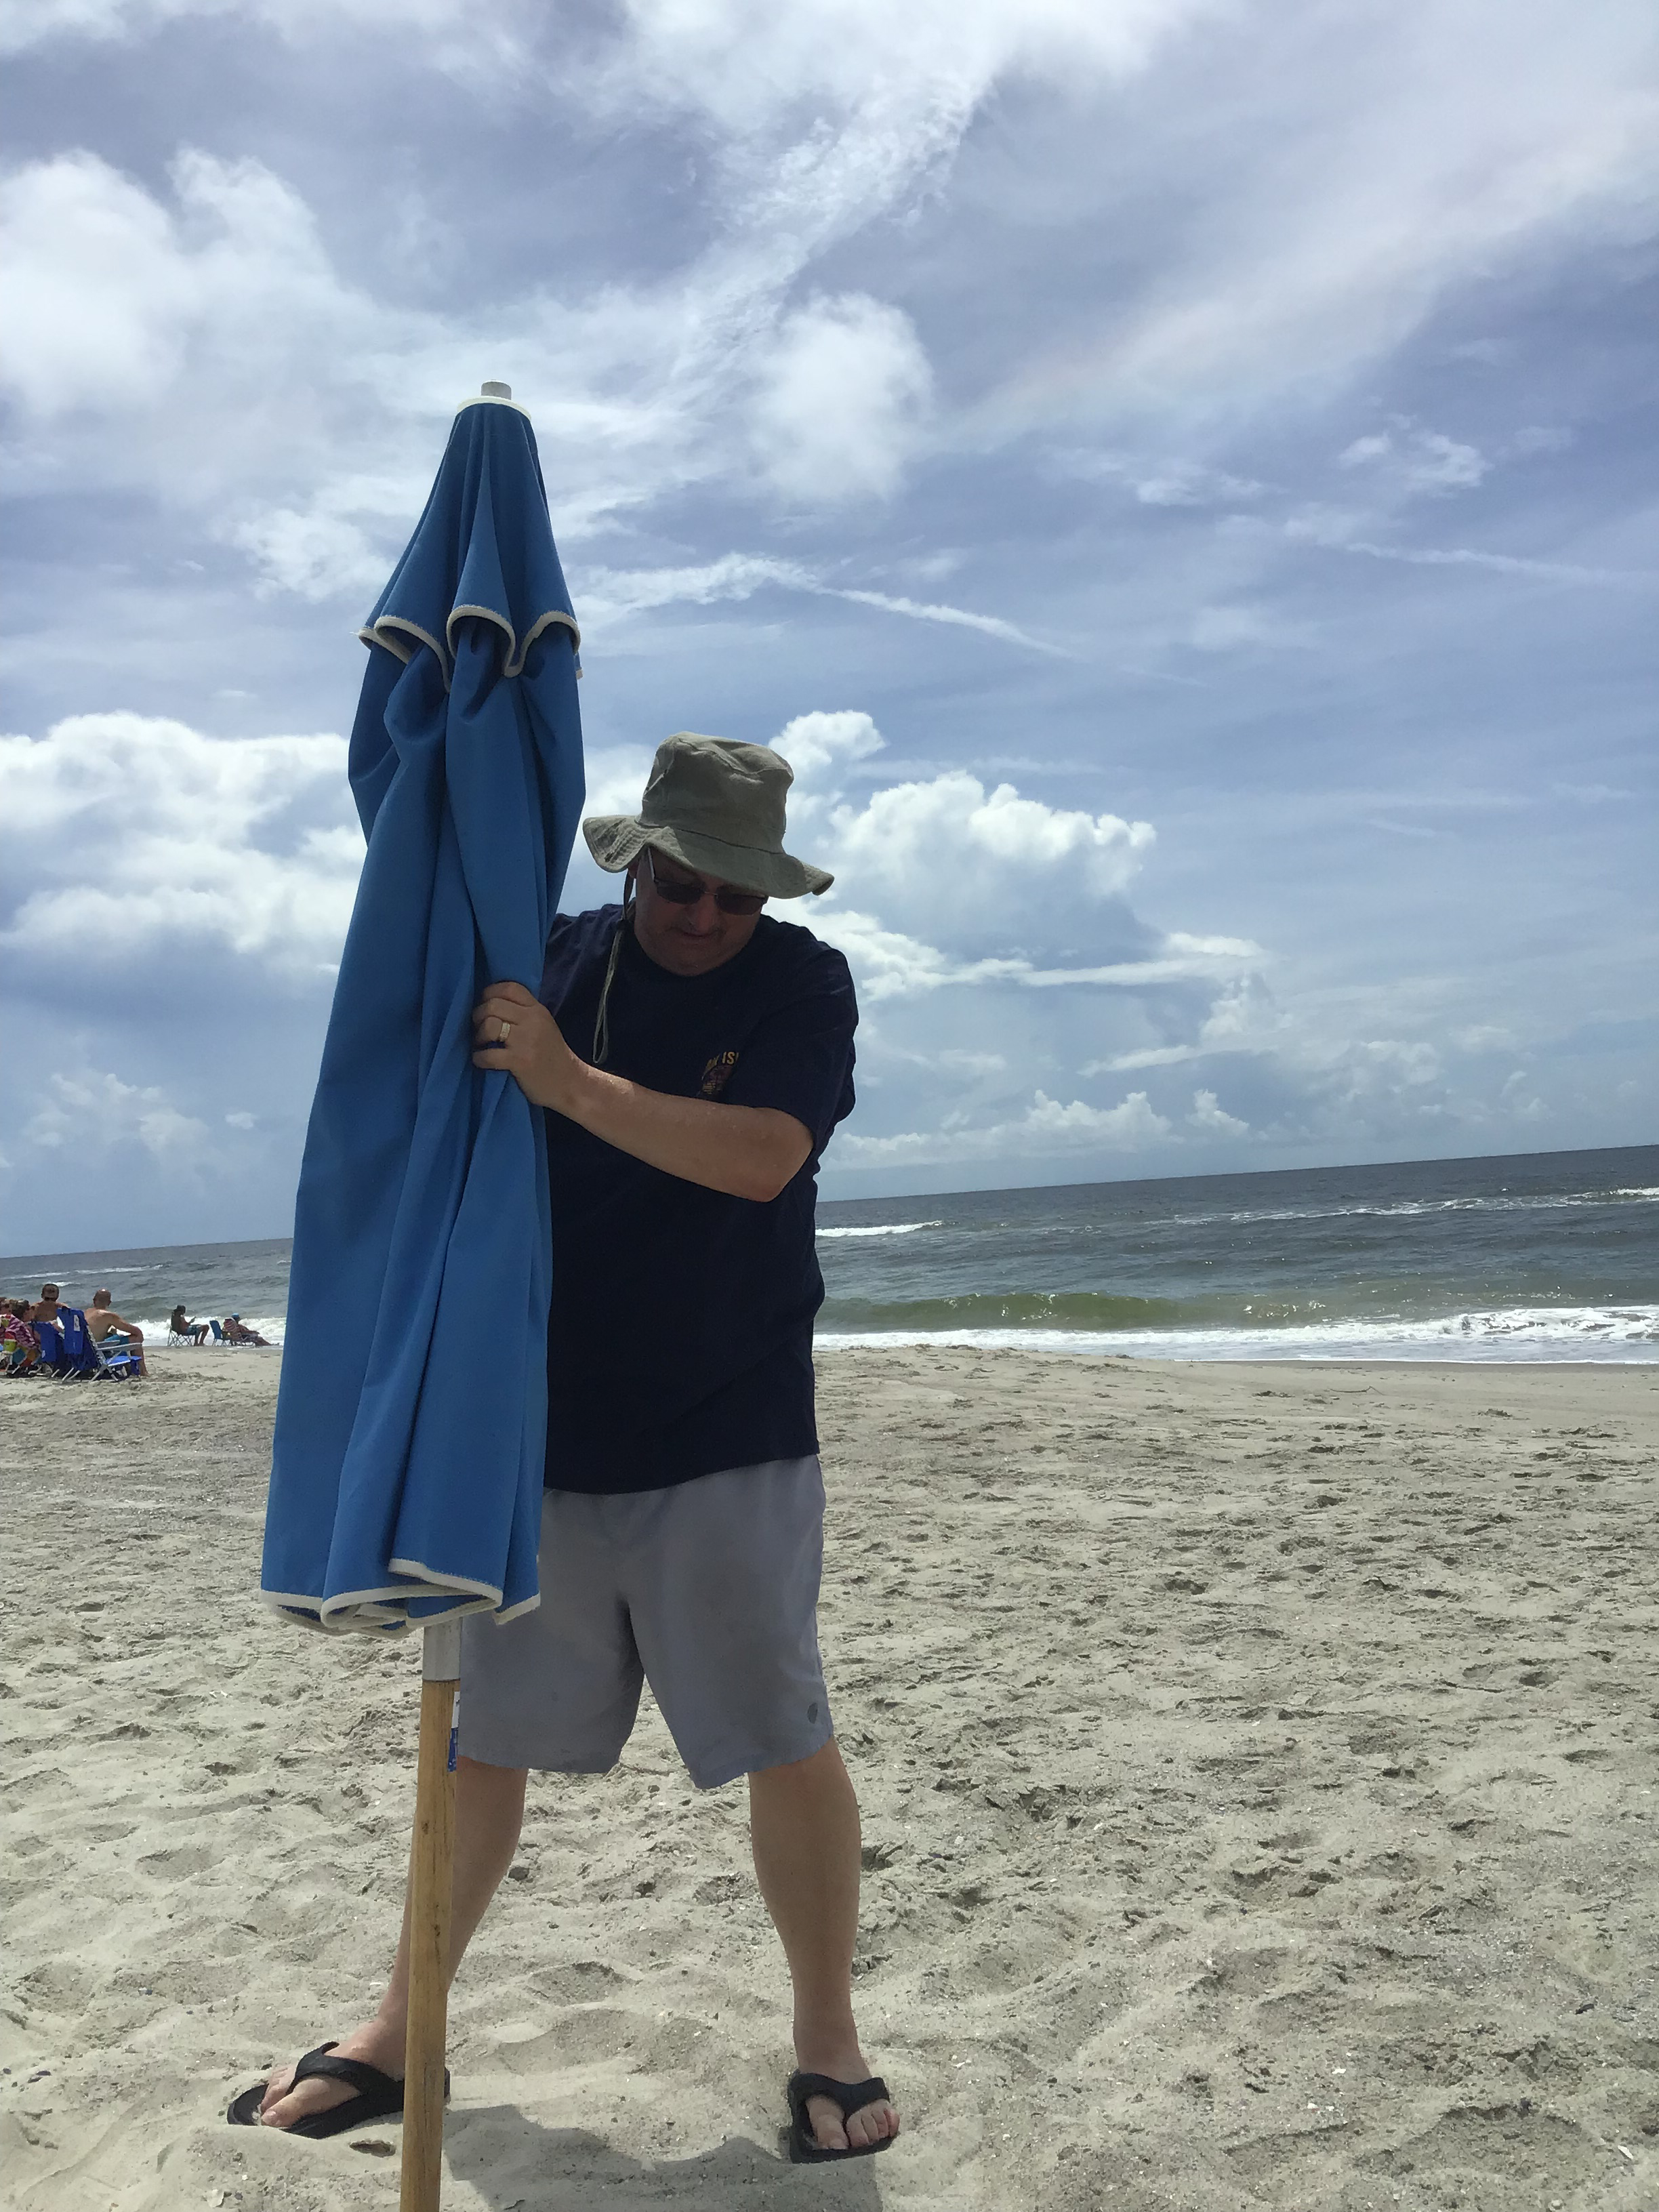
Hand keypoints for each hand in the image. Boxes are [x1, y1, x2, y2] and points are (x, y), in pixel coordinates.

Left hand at [471, 981, 579, 1110]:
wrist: (571, 1084)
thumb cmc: (553, 1057)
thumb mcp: (544, 1026)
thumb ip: (524, 1014)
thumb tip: (492, 1005)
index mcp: (538, 1010)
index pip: (510, 988)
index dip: (490, 993)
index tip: (484, 1005)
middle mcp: (533, 1021)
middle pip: (493, 1004)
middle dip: (478, 1016)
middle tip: (479, 1030)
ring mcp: (526, 1041)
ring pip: (489, 1025)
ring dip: (478, 1036)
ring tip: (481, 1045)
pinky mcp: (520, 1061)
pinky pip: (488, 1054)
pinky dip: (479, 1058)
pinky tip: (482, 1061)